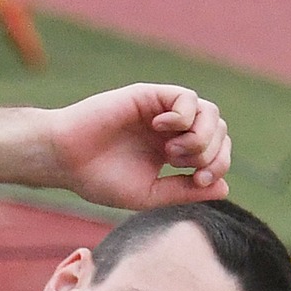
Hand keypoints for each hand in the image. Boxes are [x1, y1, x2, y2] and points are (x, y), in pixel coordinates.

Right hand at [42, 84, 232, 209]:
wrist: (66, 160)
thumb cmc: (99, 180)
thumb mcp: (149, 195)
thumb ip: (185, 191)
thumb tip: (225, 188)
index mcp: (173, 152)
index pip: (215, 151)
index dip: (218, 164)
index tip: (200, 180)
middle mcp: (172, 130)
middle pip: (218, 130)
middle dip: (212, 153)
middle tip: (184, 167)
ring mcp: (162, 111)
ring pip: (209, 112)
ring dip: (201, 136)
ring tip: (173, 152)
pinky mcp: (150, 96)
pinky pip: (187, 99)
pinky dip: (184, 116)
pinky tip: (162, 129)